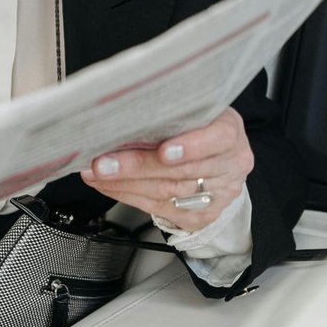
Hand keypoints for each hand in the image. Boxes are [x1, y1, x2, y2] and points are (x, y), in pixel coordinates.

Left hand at [79, 107, 253, 231]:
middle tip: (103, 163)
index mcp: (230, 132)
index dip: (191, 147)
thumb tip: (122, 114)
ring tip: (96, 173)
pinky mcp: (201, 215)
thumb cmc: (199, 127)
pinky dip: (127, 195)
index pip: (219, 139)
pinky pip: (159, 208)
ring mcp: (218, 194)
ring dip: (124, 183)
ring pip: (167, 192)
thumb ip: (170, 113)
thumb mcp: (193, 110)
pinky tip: (108, 185)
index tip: (164, 151)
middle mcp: (229, 166)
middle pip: (182, 171)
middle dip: (136, 167)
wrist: (220, 159)